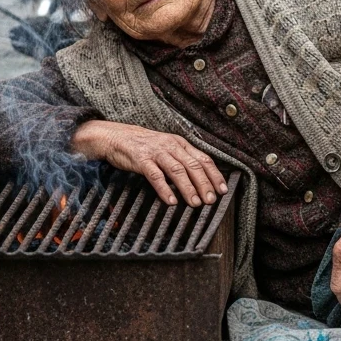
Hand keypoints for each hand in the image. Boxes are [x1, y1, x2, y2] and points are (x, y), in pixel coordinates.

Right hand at [70, 120, 226, 207]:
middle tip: (211, 200)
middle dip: (205, 184)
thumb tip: (200, 181)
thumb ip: (182, 160)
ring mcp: (157, 152)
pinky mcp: (141, 159)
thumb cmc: (145, 146)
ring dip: (188, 188)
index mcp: (180, 144)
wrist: (117, 137)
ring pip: (177, 170)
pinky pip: (155, 176)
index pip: (203, 159)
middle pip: (193, 165)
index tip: (223, 190)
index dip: (215, 175)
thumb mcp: (167, 149)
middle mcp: (171, 146)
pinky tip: (171, 201)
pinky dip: (165, 189)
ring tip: (195, 203)